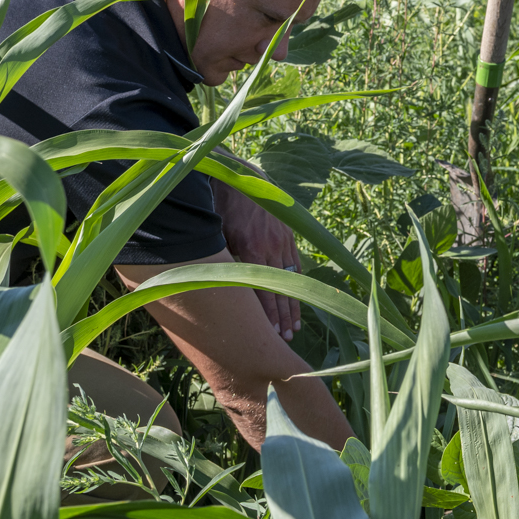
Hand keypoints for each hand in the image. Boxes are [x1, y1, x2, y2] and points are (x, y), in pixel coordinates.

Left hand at [213, 180, 302, 339]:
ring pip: (292, 279)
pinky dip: (298, 281)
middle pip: (281, 289)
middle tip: (286, 339)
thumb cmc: (220, 211)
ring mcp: (283, 240)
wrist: (238, 179)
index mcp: (253, 249)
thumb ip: (228, 264)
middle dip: (283, 317)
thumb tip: (230, 293)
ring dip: (293, 303)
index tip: (272, 335)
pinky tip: (298, 296)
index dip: (269, 315)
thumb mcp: (220, 238)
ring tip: (294, 326)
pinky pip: (295, 262)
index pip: (265, 292)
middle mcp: (272, 247)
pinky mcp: (288, 234)